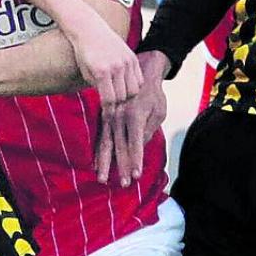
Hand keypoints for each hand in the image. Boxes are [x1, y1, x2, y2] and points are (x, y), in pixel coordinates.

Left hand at [65, 18, 141, 108]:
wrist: (89, 30)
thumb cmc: (84, 53)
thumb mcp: (86, 73)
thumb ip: (98, 88)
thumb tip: (109, 104)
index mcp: (101, 72)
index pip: (109, 100)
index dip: (108, 110)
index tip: (106, 114)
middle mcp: (116, 66)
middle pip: (124, 97)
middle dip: (118, 104)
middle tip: (113, 106)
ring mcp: (126, 61)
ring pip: (134, 90)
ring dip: (128, 96)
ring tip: (120, 95)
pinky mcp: (132, 57)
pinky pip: (140, 79)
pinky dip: (134, 85)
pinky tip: (126, 85)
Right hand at [94, 63, 166, 186]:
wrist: (140, 72)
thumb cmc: (153, 94)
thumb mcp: (158, 110)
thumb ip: (150, 129)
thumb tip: (141, 147)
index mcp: (136, 114)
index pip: (136, 142)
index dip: (136, 160)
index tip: (137, 175)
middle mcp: (120, 116)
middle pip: (120, 146)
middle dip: (122, 166)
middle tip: (124, 183)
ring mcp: (111, 116)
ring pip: (107, 143)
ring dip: (106, 162)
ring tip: (102, 179)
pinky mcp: (105, 116)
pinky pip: (100, 136)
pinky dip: (98, 151)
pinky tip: (96, 164)